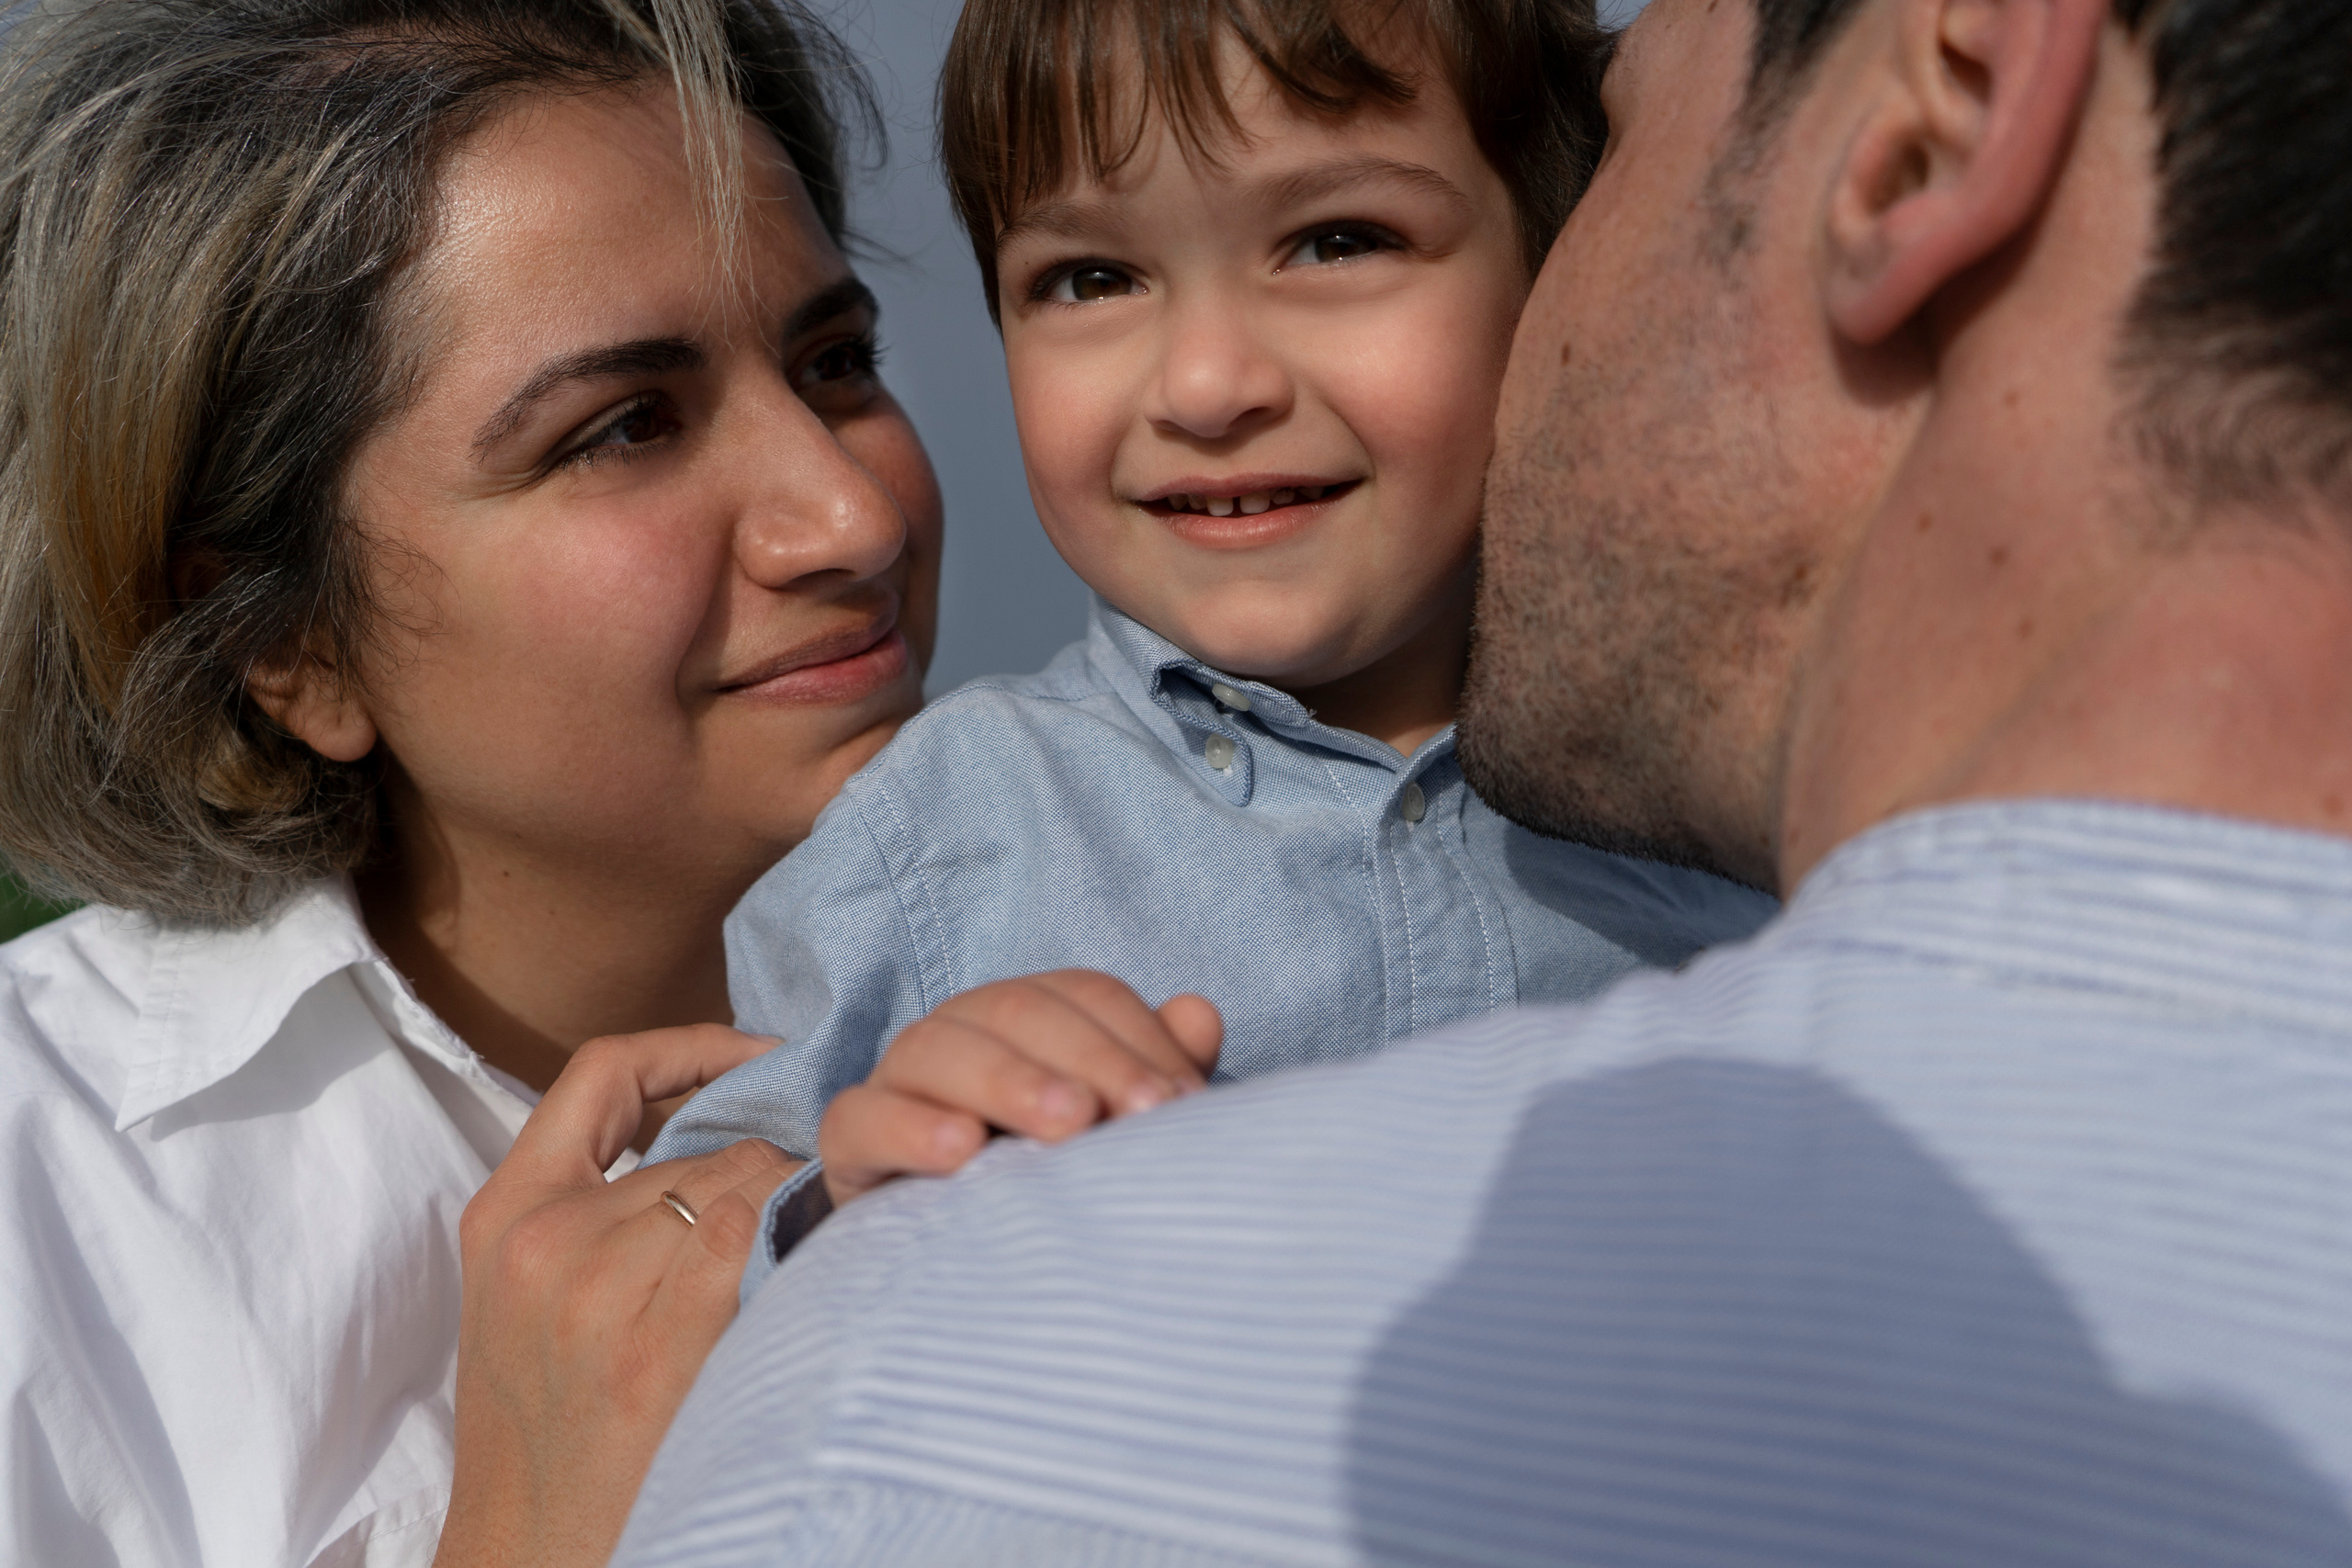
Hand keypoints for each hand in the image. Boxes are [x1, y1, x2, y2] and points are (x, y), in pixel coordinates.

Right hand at [431, 1026, 800, 1567]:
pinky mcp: (654, 1349)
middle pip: (704, 1147)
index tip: (760, 1055)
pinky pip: (755, 1238)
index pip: (601, 1071)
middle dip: (770, 1171)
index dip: (691, 1047)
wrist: (530, 1552)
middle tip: (816, 1204)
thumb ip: (599, 1209)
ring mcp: (594, 1292)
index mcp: (505, 1212)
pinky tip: (818, 1276)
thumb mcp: (535, 1295)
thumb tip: (731, 1133)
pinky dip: (799, 1245)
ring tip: (812, 1258)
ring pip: (744, 1184)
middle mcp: (544, 1238)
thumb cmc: (553, 1429)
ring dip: (793, 1214)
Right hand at [818, 969, 1221, 1204]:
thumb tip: (1199, 1015)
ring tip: (1069, 1124)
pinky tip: (962, 1153)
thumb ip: (1153, 1073)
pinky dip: (911, 1127)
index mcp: (1029, 1014)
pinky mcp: (851, 1138)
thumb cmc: (1047, 1176)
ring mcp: (900, 1078)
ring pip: (940, 1048)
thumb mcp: (1109, 1129)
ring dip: (1009, 1079)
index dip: (1138, 1039)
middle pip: (1020, 1010)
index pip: (1085, 996)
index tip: (1183, 1102)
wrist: (950, 1258)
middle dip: (1089, 1058)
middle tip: (1141, 1114)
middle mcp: (963, 1030)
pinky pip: (862, 1116)